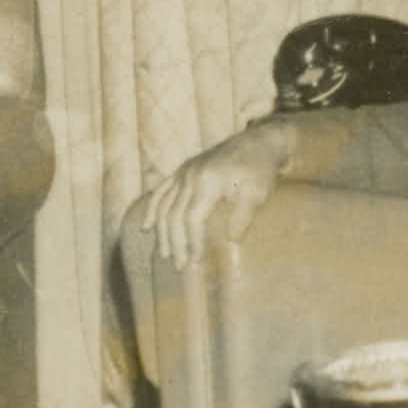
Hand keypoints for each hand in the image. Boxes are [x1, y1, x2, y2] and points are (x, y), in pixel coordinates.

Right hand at [141, 123, 291, 264]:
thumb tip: (231, 240)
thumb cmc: (261, 169)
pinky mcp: (184, 169)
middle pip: (173, 215)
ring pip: (163, 205)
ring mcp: (184, 171)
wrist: (259, 141)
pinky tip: (147, 226)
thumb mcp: (258, 192)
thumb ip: (244, 216)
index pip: (192, 218)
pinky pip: (161, 190)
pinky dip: (152, 209)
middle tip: (179, 266)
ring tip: (165, 254)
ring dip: (162, 232)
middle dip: (175, 243)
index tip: (195, 261)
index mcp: (208, 181)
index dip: (191, 241)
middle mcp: (190, 175)